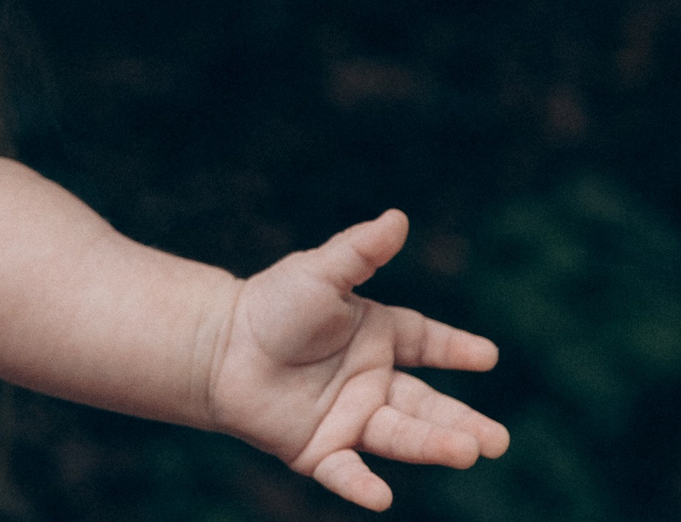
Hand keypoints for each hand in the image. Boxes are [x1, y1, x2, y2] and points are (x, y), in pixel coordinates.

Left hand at [211, 210, 507, 508]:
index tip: (487, 355)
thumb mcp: (317, 273)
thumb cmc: (269, 305)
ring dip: (432, 446)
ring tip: (467, 451)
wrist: (213, 345)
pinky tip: (381, 498)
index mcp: (379, 337)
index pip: (428, 343)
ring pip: (400, 436)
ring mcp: (350, 418)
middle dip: (463, 423)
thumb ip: (358, 252)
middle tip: (497, 441)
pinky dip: (362, 486)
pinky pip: (345, 471)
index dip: (457, 349)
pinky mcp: (318, 449)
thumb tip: (397, 217)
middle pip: (428, 406)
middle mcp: (374, 383)